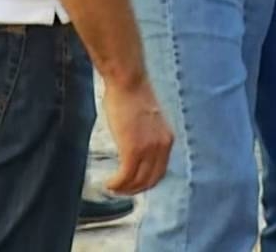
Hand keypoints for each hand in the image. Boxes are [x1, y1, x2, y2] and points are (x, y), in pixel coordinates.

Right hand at [99, 78, 172, 195]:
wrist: (128, 84)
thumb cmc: (133, 98)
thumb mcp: (147, 122)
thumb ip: (146, 137)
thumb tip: (135, 151)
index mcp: (167, 140)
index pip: (160, 171)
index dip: (145, 182)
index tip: (132, 185)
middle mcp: (162, 146)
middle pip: (150, 180)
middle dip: (134, 189)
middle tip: (119, 190)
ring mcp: (149, 149)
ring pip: (137, 181)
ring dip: (123, 189)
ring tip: (112, 187)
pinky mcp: (133, 149)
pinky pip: (126, 176)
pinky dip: (116, 184)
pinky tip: (108, 183)